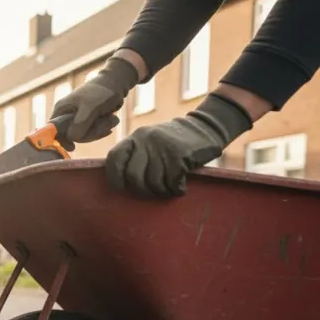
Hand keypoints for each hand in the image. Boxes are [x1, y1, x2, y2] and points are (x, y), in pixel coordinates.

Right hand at [50, 58, 138, 143]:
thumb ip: (81, 123)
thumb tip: (72, 139)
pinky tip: (110, 122)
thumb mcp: (91, 107)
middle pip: (71, 137)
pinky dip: (102, 130)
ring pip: (83, 136)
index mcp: (61, 109)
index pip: (52, 131)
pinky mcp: (87, 122)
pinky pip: (91, 134)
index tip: (72, 147)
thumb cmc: (101, 92)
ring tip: (110, 119)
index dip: (60, 140)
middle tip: (104, 127)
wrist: (116, 84)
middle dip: (89, 134)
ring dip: (99, 131)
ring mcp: (77, 120)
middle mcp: (66, 116)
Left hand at [105, 93, 252, 197]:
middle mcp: (146, 140)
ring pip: (153, 182)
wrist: (205, 127)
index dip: (115, 178)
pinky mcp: (180, 155)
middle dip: (142, 190)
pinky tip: (179, 187)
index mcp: (135, 138)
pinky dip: (176, 189)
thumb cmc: (172, 143)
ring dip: (161, 192)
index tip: (122, 187)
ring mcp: (162, 147)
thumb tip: (120, 185)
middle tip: (151, 192)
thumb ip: (134, 157)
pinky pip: (172, 182)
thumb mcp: (148, 142)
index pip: (114, 160)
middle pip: (133, 176)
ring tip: (167, 190)